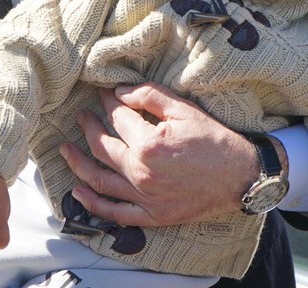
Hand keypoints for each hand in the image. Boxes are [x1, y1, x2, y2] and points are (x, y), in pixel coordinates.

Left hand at [59, 83, 255, 227]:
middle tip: (81, 116)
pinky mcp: (151, 216)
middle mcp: (141, 172)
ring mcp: (144, 198)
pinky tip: (78, 191)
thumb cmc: (215, 141)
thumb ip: (150, 96)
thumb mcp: (185, 109)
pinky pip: (113, 213)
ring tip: (66, 149)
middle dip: (88, 127)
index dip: (107, 102)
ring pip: (99, 180)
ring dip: (78, 163)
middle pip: (102, 147)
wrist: (241, 177)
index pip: (117, 118)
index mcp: (148, 144)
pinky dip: (92, 203)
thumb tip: (120, 91)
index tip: (102, 94)